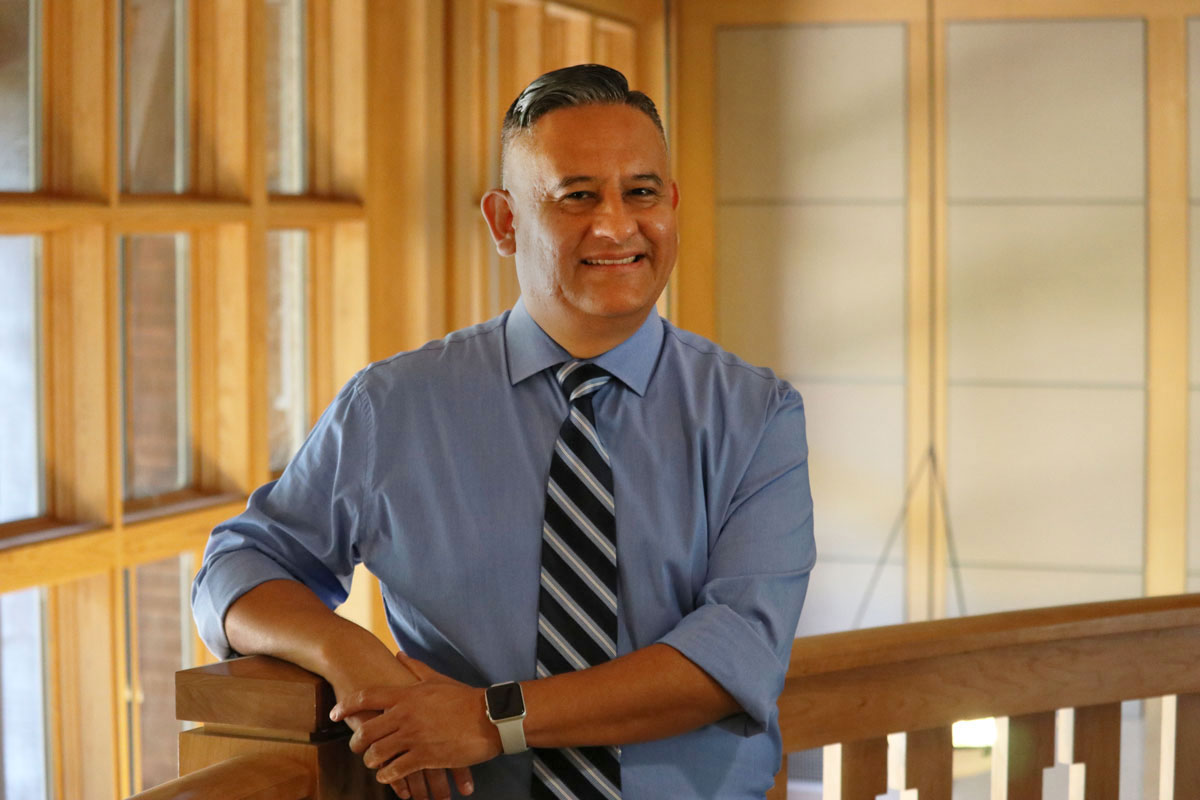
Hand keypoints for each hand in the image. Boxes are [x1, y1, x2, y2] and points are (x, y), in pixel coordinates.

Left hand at [331, 651, 500, 795]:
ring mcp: (414, 738)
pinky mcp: (425, 757)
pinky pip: (395, 771)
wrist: (489, 718)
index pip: (366, 697)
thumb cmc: (464, 698)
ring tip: (375, 764)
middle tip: (358, 747)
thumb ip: (414, 668)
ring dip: (372, 762)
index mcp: (406, 695)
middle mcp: (405, 716)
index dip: (346, 705)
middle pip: (366, 731)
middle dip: (357, 742)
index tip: (334, 713)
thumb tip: (398, 654)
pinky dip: (388, 777)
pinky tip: (389, 777)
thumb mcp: (437, 680)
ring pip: (377, 755)